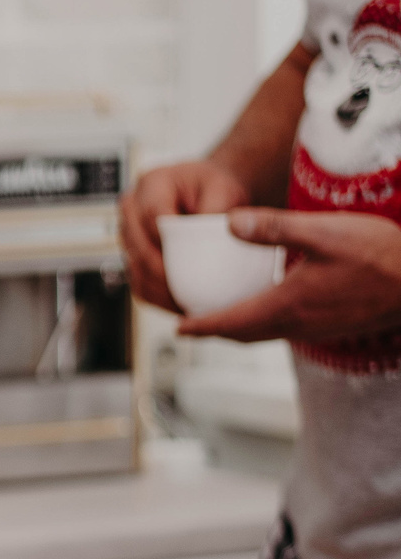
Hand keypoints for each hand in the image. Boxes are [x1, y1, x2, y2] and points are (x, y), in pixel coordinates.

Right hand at [119, 158, 251, 314]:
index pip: (152, 218)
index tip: (190, 266)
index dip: (168, 244)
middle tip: (187, 292)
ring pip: (135, 266)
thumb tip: (210, 244)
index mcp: (152, 184)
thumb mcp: (225, 190)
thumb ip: (216, 212)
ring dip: (158, 288)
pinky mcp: (131, 253)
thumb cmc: (215, 188)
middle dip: (163, 273)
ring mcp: (127, 232)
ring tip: (184, 304)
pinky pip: (136, 280)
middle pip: (139, 246)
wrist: (209, 191)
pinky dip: (155, 295)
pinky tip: (177, 304)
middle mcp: (132, 207)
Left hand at [175, 208, 400, 343]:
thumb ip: (274, 228)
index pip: (230, 322)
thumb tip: (228, 224)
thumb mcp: (324, 232)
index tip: (178, 327)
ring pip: (264, 334)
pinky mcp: (331, 324)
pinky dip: (264, 323)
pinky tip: (268, 306)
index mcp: (286, 305)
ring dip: (239, 328)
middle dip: (214, 330)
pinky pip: (285, 329)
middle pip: (243, 334)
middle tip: (191, 324)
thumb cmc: (382, 256)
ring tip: (221, 316)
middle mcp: (297, 323)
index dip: (201, 326)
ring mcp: (316, 327)